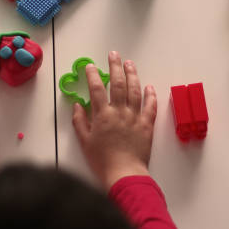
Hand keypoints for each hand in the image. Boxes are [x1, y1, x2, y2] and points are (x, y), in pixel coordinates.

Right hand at [72, 51, 156, 189]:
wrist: (124, 174)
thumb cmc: (102, 161)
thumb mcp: (84, 142)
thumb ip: (80, 121)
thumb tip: (78, 105)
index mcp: (102, 115)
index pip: (97, 89)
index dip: (93, 75)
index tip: (91, 66)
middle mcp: (119, 112)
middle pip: (118, 84)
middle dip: (115, 66)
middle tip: (114, 55)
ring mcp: (135, 117)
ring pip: (135, 90)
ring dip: (132, 75)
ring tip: (130, 64)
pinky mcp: (147, 125)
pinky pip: (150, 106)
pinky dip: (150, 95)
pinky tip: (149, 87)